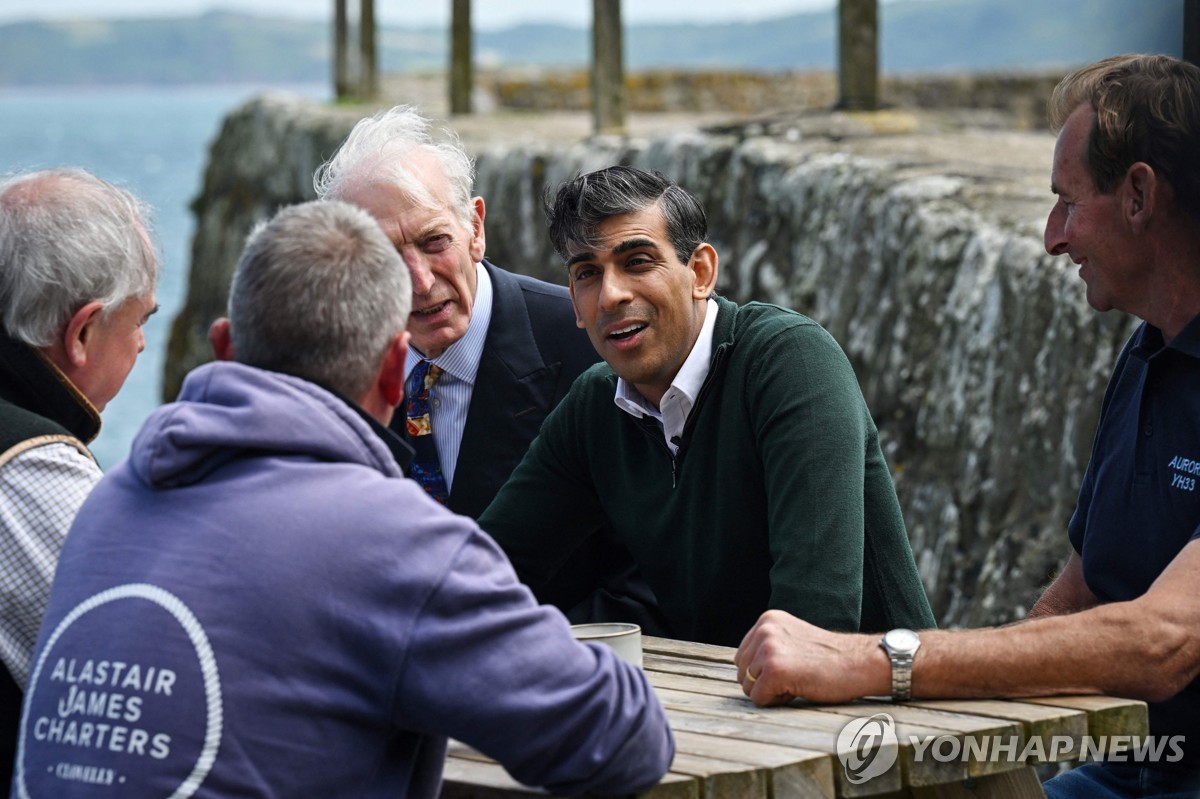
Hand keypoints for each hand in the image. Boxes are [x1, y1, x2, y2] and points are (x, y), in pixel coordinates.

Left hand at [734, 610, 884, 705]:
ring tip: (797, 680)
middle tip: (795, 675)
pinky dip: (776, 701)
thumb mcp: (792, 638)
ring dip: (771, 692)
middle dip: (763, 682)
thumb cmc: (829, 658)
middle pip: (741, 671)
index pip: (741, 656)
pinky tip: (798, 688)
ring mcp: (768, 649)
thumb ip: (768, 645)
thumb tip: (741, 668)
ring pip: (747, 686)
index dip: (761, 671)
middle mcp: (764, 630)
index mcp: (767, 620)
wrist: (859, 662)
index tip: (790, 667)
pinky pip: (759, 698)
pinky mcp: (775, 670)